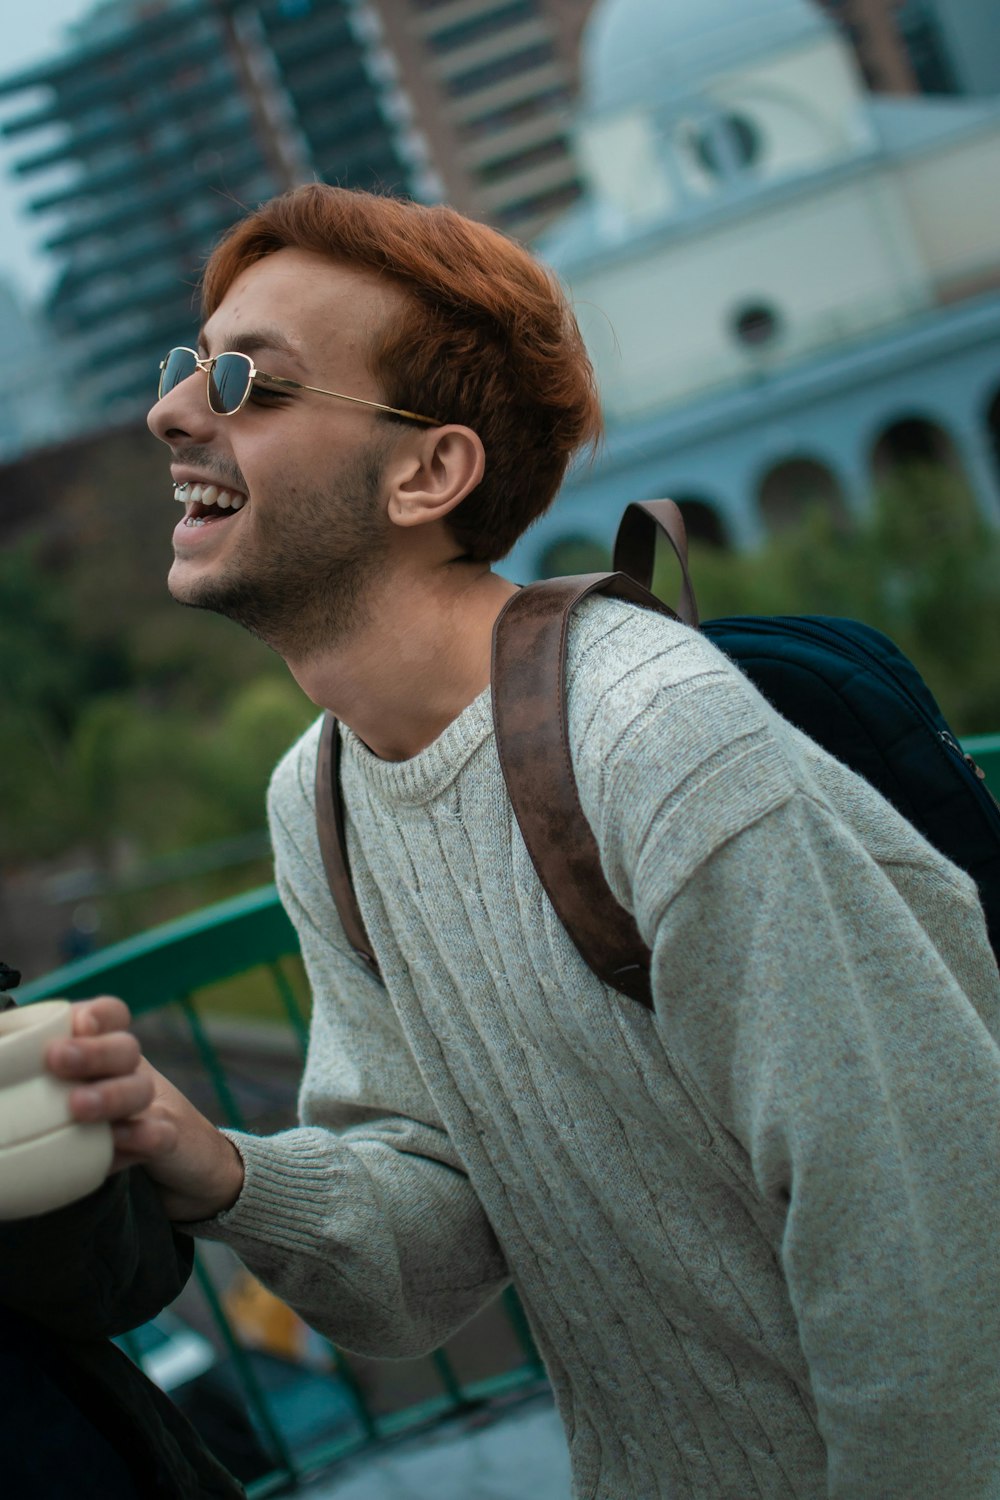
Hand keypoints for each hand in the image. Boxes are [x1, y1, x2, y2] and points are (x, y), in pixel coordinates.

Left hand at [46, 996, 244, 1222]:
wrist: (191, 1164)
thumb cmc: (121, 1131)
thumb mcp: (89, 1103)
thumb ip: (55, 1089)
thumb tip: (7, 1079)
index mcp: (112, 1058)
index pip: (113, 1016)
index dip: (98, 1015)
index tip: (76, 1024)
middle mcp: (134, 1073)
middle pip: (124, 1048)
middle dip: (91, 1051)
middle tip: (57, 1059)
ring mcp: (155, 1106)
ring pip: (138, 1088)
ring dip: (109, 1094)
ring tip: (77, 1107)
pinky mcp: (169, 1142)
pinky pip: (158, 1133)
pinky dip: (140, 1135)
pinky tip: (116, 1141)